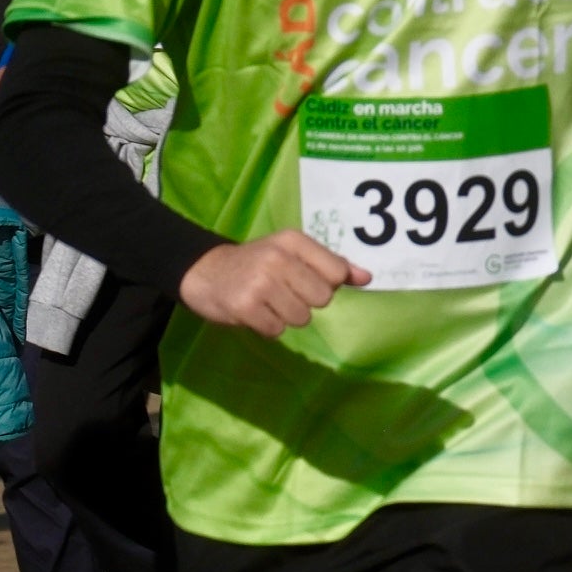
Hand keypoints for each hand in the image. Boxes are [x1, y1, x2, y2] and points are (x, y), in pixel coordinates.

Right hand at [177, 231, 367, 336]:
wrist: (204, 271)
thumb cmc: (256, 263)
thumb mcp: (293, 254)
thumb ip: (331, 265)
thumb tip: (368, 278)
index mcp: (293, 241)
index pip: (337, 272)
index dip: (327, 284)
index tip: (305, 280)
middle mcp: (278, 257)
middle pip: (323, 298)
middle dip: (306, 302)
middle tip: (283, 293)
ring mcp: (260, 282)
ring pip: (301, 317)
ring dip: (286, 316)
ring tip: (267, 302)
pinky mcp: (243, 306)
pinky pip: (276, 330)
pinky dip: (268, 327)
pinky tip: (255, 312)